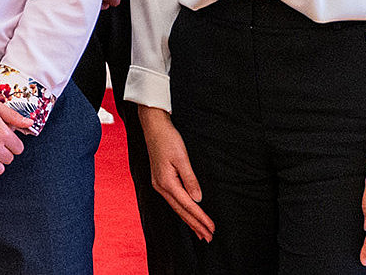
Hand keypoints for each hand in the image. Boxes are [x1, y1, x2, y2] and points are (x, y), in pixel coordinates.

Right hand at [139, 106, 213, 241]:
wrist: (153, 127)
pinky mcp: (160, 180)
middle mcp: (160, 186)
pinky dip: (182, 211)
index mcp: (166, 182)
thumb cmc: (168, 140)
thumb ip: (190, 179)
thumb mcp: (182, 158)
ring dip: (189, 220)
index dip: (201, 218)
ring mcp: (159, 184)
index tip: (212, 228)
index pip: (188, 205)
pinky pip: (173, 201)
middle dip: (195, 225)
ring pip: (176, 208)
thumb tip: (197, 199)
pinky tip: (187, 215)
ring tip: (200, 232)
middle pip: (181, 211)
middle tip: (208, 237)